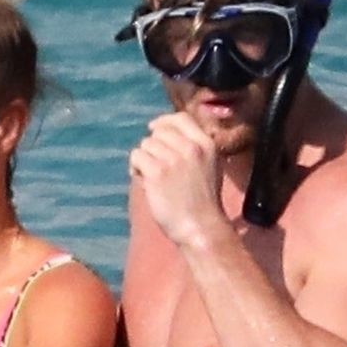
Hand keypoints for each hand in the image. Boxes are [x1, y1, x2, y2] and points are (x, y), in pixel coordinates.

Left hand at [130, 112, 226, 248]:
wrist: (200, 228)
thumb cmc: (203, 203)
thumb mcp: (211, 168)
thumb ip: (195, 149)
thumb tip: (168, 134)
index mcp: (206, 144)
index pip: (180, 118)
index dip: (164, 122)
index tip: (154, 129)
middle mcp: (191, 148)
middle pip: (159, 132)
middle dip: (153, 147)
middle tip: (154, 166)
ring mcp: (174, 159)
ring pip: (146, 144)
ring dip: (144, 159)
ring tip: (151, 178)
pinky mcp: (157, 172)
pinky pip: (137, 156)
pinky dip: (136, 168)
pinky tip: (144, 181)